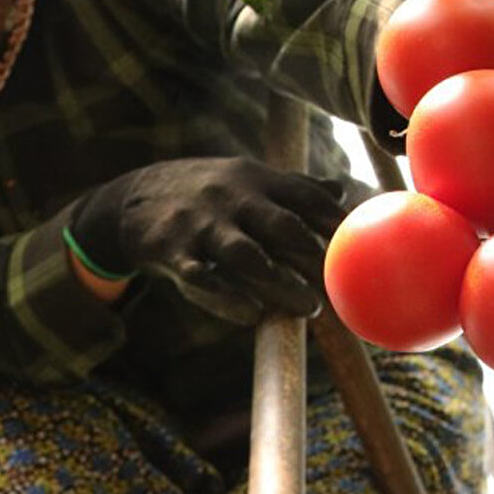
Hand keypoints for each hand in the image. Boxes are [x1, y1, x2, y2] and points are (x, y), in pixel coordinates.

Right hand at [66, 158, 348, 324]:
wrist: (132, 199)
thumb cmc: (207, 193)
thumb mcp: (246, 179)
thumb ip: (293, 188)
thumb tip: (342, 192)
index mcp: (254, 179)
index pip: (302, 196)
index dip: (333, 219)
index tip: (361, 242)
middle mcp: (231, 198)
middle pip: (280, 226)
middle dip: (314, 254)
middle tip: (343, 283)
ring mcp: (201, 225)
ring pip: (245, 255)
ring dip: (279, 282)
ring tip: (308, 308)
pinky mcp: (173, 253)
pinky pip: (202, 278)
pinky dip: (226, 298)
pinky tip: (251, 314)